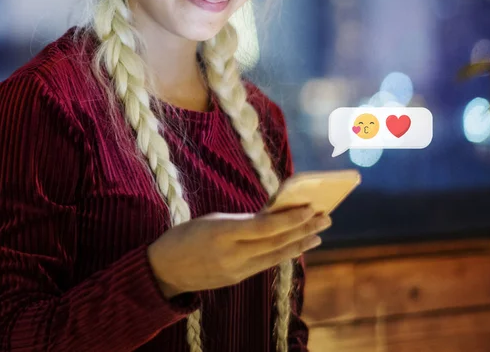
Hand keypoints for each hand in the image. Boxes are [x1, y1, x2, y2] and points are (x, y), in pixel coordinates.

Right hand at [147, 206, 330, 298]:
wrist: (164, 270)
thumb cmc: (185, 236)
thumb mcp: (211, 220)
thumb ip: (242, 222)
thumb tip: (274, 217)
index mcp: (221, 232)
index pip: (264, 227)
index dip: (290, 219)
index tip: (311, 208)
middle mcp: (231, 254)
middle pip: (275, 242)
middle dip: (303, 229)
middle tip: (326, 218)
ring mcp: (235, 271)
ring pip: (275, 256)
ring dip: (299, 244)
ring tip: (318, 234)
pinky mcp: (236, 280)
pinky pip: (265, 264)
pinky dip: (282, 253)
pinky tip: (295, 246)